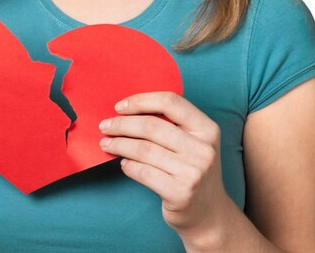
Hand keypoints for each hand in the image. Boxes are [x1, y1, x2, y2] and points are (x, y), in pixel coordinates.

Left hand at [98, 91, 229, 237]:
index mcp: (207, 129)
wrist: (209, 214)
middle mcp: (203, 149)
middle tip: (105, 126)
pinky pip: (143, 172)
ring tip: (107, 144)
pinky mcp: (180, 193)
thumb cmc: (192, 170)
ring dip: (119, 145)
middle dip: (122, 124)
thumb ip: (170, 124)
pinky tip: (123, 163)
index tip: (120, 107)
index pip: (171, 102)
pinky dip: (128, 166)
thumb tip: (126, 112)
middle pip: (152, 126)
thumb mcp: (193, 143)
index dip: (141, 101)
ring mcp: (193, 172)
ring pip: (144, 149)